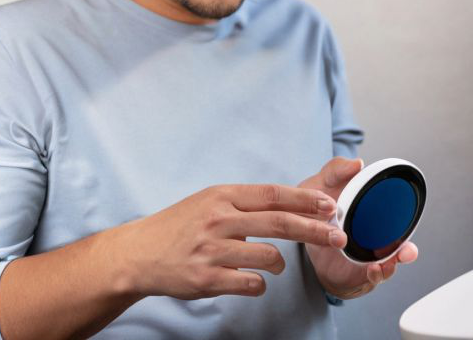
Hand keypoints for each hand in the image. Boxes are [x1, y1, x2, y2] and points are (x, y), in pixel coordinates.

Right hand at [111, 183, 343, 299]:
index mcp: (220, 196)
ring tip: (272, 262)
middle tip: (338, 235)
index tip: (328, 204)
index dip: (303, 199)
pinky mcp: (207, 279)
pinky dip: (258, 283)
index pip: (271, 194)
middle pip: (278, 222)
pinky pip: (251, 283)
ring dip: (279, 263)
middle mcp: (218, 219)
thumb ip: (242, 204)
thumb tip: (287, 206)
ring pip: (269, 257)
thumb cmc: (179, 225)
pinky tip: (248, 278)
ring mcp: (212, 250)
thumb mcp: (208, 202)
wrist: (140, 252)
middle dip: (314, 229)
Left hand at [299, 157, 418, 298]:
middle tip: (406, 249)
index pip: (395, 214)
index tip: (405, 212)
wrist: (301, 236)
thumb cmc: (315, 206)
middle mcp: (375, 235)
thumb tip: (358, 163)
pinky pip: (372, 276)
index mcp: (370, 212)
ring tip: (390, 262)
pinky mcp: (358, 272)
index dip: (404, 213)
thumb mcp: (320, 185)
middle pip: (399, 243)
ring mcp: (367, 254)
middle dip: (405, 248)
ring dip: (393, 263)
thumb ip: (336, 171)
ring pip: (388, 262)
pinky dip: (376, 274)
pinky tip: (373, 269)